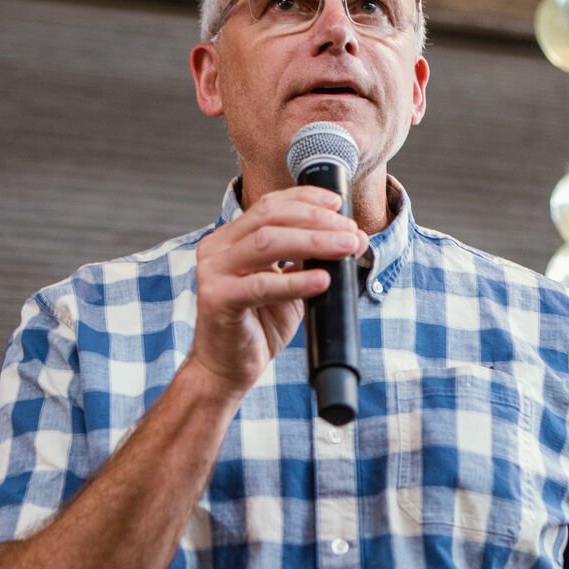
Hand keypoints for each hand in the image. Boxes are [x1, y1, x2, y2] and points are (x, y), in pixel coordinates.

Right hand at [188, 186, 366, 397]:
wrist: (227, 369)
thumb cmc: (257, 325)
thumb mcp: (288, 285)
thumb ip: (311, 260)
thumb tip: (354, 239)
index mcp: (230, 238)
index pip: (269, 205)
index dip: (306, 199)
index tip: (338, 204)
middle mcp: (217, 248)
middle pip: (270, 217)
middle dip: (317, 220)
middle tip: (351, 231)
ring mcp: (214, 272)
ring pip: (267, 243)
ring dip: (314, 242)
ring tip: (347, 247)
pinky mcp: (218, 299)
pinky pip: (262, 285)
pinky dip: (296, 281)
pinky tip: (322, 280)